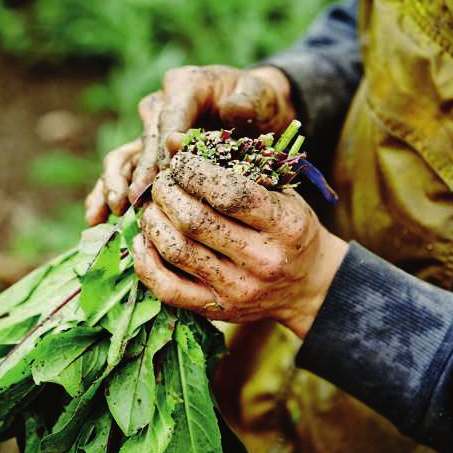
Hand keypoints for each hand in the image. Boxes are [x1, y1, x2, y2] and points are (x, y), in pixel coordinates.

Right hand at [85, 65, 295, 225]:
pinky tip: (98, 216)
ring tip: (113, 210)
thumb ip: (247, 103)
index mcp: (184, 86)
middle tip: (135, 201)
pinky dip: (108, 191)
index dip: (163, 151)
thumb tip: (229, 112)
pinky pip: (124, 171)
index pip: (169, 120)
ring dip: (113, 183)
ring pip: (125, 157)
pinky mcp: (148, 151)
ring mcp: (151, 129)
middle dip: (138, 173)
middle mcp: (161, 105)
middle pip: (143, 142)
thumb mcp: (260, 96)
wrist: (256, 108)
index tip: (163, 179)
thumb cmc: (259, 101)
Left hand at [132, 152, 346, 338]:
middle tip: (163, 182)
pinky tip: (143, 239)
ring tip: (153, 206)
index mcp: (285, 225)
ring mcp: (238, 289)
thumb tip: (173, 142)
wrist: (308, 285)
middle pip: (195, 221)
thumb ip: (232, 164)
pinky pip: (168, 289)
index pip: (230, 194)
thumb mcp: (278, 191)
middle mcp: (263, 260)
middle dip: (168, 193)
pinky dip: (146, 262)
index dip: (194, 172)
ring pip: (177, 251)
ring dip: (153, 221)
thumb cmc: (289, 228)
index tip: (182, 162)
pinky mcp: (217, 310)